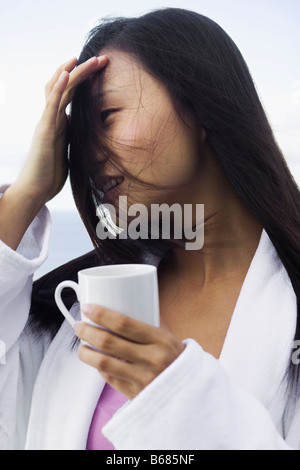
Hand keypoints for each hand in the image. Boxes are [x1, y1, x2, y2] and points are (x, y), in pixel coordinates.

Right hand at [13, 55, 108, 205]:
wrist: (36, 191)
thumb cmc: (50, 175)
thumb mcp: (69, 152)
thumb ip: (72, 139)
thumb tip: (82, 131)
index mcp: (59, 123)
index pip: (70, 94)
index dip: (84, 80)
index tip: (100, 69)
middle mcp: (52, 118)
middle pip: (66, 86)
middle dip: (83, 70)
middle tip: (103, 58)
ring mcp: (47, 123)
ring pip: (60, 90)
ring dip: (75, 73)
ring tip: (91, 59)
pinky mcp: (45, 131)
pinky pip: (52, 105)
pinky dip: (59, 88)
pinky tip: (66, 73)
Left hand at [75, 305, 184, 398]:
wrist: (193, 393)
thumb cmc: (177, 359)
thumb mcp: (170, 337)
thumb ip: (150, 322)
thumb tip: (128, 302)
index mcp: (160, 339)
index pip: (124, 323)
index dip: (101, 314)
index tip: (87, 308)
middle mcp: (151, 358)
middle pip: (109, 342)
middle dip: (87, 332)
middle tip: (78, 325)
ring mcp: (143, 378)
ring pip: (104, 363)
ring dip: (86, 353)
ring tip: (81, 345)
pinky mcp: (136, 395)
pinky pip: (110, 379)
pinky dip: (99, 369)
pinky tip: (95, 361)